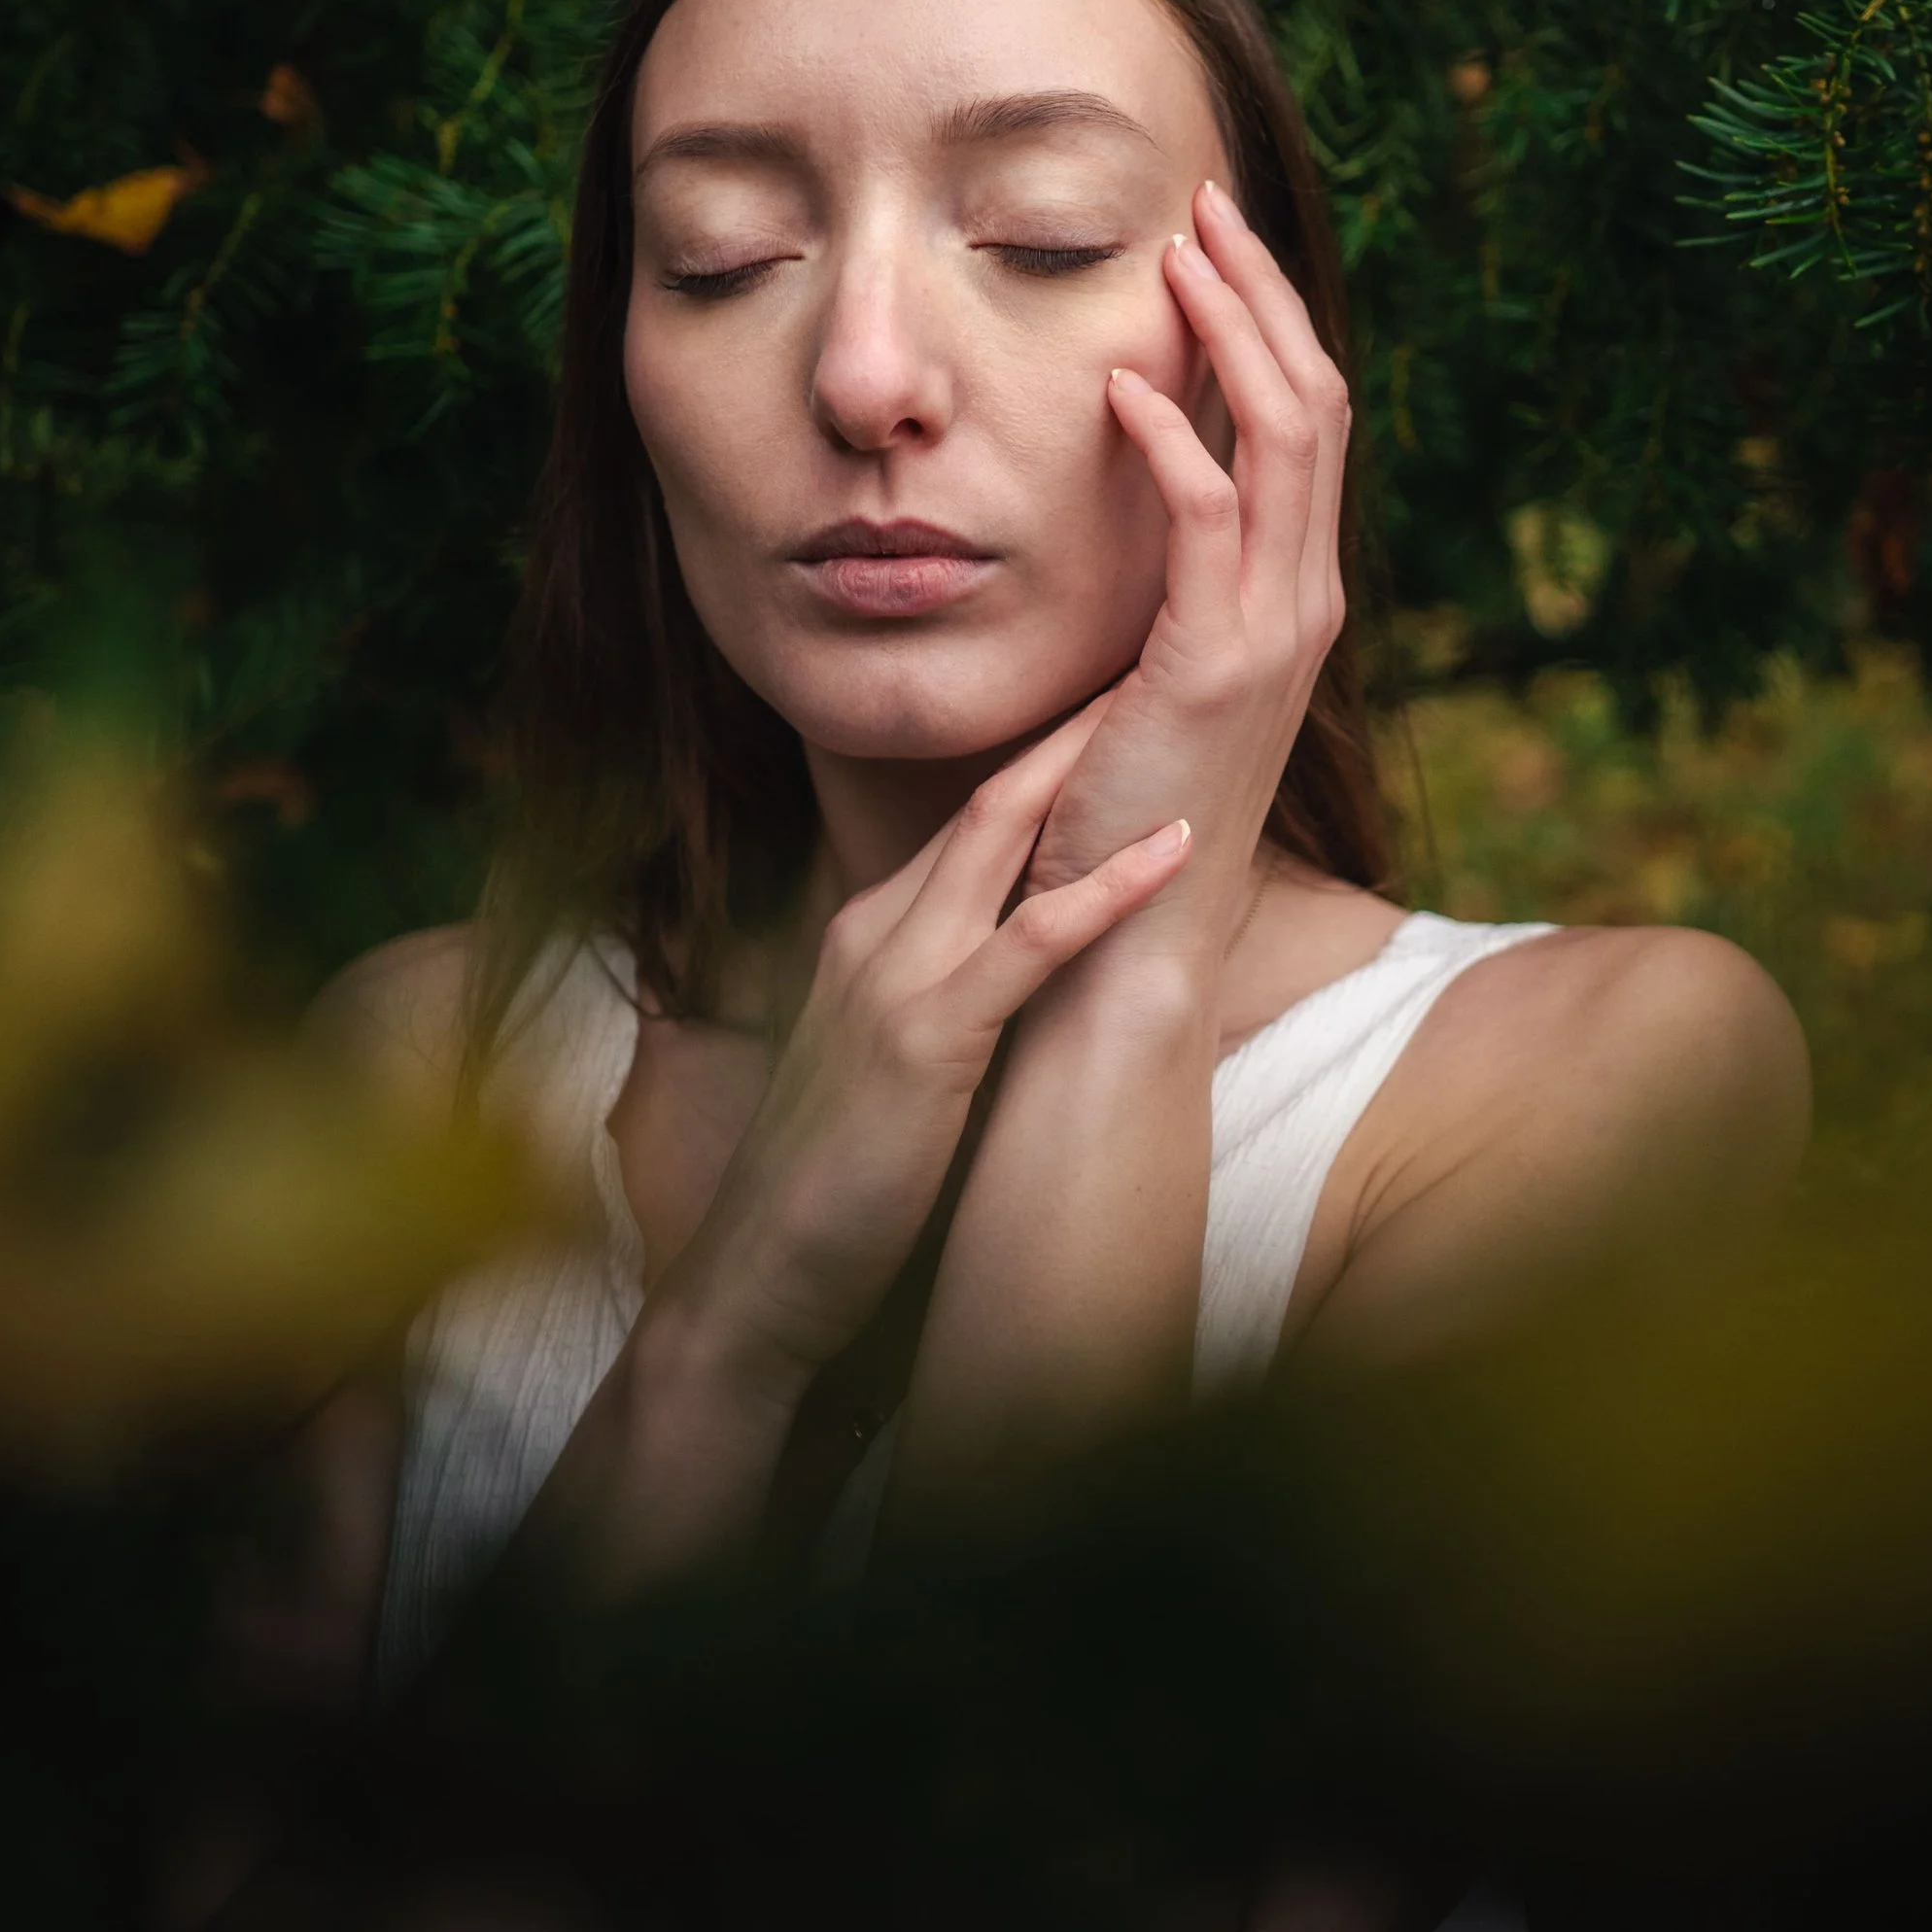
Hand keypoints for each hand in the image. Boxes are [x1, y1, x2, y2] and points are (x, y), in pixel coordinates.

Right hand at [660, 704, 1190, 1394]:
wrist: (754, 1282)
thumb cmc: (834, 1187)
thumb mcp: (887, 1062)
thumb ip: (940, 999)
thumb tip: (1011, 968)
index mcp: (871, 932)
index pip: (975, 818)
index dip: (1053, 754)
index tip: (1128, 699)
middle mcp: (876, 931)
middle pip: (992, 794)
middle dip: (1078, 719)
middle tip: (1166, 648)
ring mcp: (894, 979)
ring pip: (1004, 837)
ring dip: (1093, 764)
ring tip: (1177, 696)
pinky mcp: (923, 1042)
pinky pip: (1028, 945)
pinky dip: (1104, 889)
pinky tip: (1177, 845)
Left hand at [1027, 178, 1350, 973]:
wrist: (1136, 932)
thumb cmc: (1126, 808)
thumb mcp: (1156, 671)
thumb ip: (1165, 585)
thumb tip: (1125, 494)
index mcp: (1294, 592)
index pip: (1307, 422)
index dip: (1270, 322)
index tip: (1213, 243)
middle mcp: (1305, 597)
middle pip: (1317, 400)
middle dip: (1261, 292)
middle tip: (1203, 206)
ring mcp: (1273, 629)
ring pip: (1287, 437)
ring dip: (1232, 334)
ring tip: (1176, 254)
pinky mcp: (1217, 663)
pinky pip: (1213, 521)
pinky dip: (1175, 441)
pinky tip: (1121, 387)